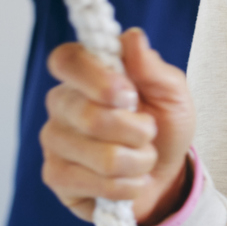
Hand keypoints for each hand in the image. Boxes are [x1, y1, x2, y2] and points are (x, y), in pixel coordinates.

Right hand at [40, 29, 195, 225]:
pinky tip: (128, 182)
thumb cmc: (164, 126)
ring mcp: (54, 141)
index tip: (128, 94)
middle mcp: (62, 103)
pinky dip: (127, 187)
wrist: (165, 175)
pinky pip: (95, 185)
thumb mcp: (172, 94)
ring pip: (101, 157)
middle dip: (138, 132)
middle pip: (89, 117)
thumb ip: (153, 67)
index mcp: (86, 73)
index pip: (66, 60)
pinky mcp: (56, 177)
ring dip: (139, 162)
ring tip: (142, 159)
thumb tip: (132, 37)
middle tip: (149, 132)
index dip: (96, 79)